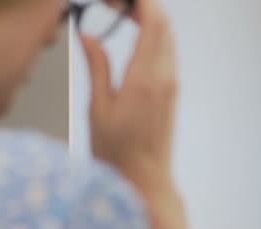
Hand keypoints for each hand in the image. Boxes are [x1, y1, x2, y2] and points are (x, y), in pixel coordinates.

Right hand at [80, 0, 176, 189]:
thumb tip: (88, 37)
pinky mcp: (172, 92)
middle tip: (115, 4)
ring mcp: (172, 84)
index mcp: (144, 78)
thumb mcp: (98, 109)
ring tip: (121, 14)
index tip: (117, 0)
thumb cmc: (118, 152)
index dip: (139, 2)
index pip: (154, 22)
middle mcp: (164, 77)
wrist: (146, 178)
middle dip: (143, 5)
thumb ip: (97, 68)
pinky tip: (134, 36)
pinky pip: (167, 53)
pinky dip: (154, 36)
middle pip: (164, 24)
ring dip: (149, 19)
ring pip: (168, 37)